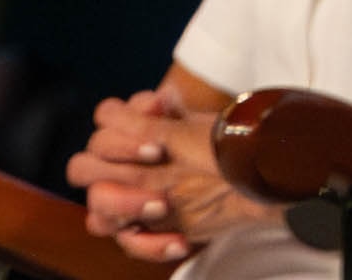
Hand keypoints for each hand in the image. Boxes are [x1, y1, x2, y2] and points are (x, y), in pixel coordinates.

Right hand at [68, 90, 277, 263]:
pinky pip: (131, 244)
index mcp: (138, 134)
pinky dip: (150, 245)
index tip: (155, 146)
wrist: (269, 180)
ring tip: (162, 205)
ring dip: (123, 208)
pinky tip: (179, 240)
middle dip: (108, 171)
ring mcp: (141, 199)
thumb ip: (151, 121)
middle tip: (152, 174)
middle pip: (82, 168)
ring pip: (96, 211)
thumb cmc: (233, 148)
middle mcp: (131, 165)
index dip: (119, 136)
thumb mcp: (194, 131)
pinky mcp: (157, 231)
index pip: (100, 127)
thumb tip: (139, 105)